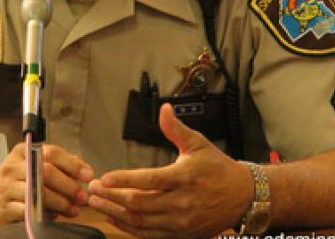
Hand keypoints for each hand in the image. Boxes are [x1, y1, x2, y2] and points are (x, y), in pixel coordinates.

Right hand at [0, 142, 93, 226]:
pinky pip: (28, 213)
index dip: (72, 164)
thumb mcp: (32, 165)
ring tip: (73, 209)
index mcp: (22, 152)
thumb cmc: (17, 179)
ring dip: (60, 204)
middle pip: (46, 173)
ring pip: (38, 195)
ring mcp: (5, 189)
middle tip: (82, 197)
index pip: (50, 152)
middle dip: (68, 186)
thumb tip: (84, 169)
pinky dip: (44, 216)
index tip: (88, 175)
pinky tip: (53, 217)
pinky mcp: (2, 210)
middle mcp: (11, 167)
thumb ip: (58, 164)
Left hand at [87, 103, 253, 237]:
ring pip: (142, 221)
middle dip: (112, 197)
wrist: (243, 196)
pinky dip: (129, 227)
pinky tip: (114, 217)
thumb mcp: (199, 144)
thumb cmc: (218, 168)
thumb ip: (176, 129)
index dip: (124, 179)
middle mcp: (182, 202)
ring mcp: (182, 222)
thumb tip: (164, 109)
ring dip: (116, 213)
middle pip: (140, 203)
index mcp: (185, 177)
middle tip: (92, 190)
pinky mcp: (182, 234)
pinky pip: (150, 235)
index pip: (150, 180)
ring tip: (97, 203)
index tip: (104, 177)